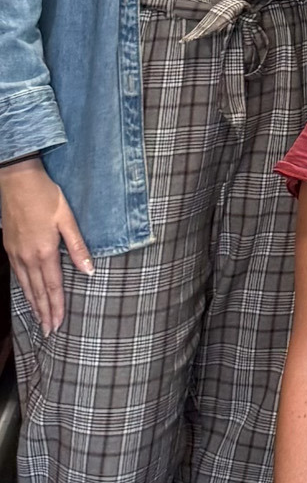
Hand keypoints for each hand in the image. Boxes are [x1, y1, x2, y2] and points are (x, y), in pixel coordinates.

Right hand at [0, 156, 92, 330]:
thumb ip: (78, 246)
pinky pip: (18, 276)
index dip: (56, 306)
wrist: (17, 182)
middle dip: (44, 312)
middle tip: (48, 331)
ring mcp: (16, 254)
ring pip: (26, 286)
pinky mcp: (10, 248)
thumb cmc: (46, 196)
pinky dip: (23, 289)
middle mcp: (28, 258)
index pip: (53, 286)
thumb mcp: (67, 218)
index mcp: (45, 252)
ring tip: (39, 319)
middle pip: (38, 291)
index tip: (58, 324)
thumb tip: (89, 270)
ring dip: (33, 304)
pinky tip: (27, 294)